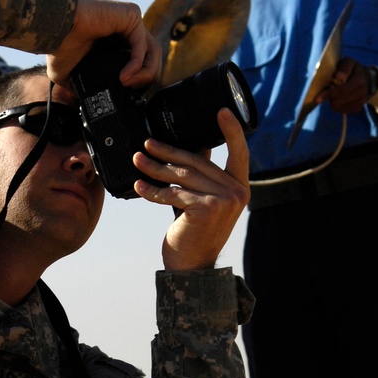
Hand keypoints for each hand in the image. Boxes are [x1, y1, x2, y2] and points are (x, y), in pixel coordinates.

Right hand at [47, 0, 161, 88]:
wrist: (54, 30)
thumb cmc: (58, 46)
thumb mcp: (68, 73)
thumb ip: (77, 85)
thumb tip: (80, 98)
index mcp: (116, 41)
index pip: (142, 62)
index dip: (140, 81)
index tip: (128, 94)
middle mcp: (127, 29)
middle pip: (152, 57)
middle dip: (146, 79)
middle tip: (131, 91)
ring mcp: (131, 20)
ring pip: (152, 51)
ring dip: (144, 74)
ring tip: (128, 85)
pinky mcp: (131, 15)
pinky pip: (142, 44)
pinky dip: (137, 64)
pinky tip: (125, 77)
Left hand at [132, 109, 249, 271]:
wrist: (193, 267)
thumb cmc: (195, 234)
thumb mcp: (205, 203)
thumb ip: (203, 179)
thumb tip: (192, 150)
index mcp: (240, 187)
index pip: (239, 153)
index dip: (232, 131)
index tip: (222, 110)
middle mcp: (237, 192)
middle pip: (198, 162)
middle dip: (169, 152)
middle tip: (147, 144)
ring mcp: (223, 200)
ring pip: (182, 176)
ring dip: (155, 168)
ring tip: (137, 160)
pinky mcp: (206, 208)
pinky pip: (173, 194)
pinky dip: (153, 190)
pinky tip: (139, 186)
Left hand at [324, 57, 370, 113]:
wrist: (367, 79)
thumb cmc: (353, 69)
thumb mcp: (349, 62)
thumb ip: (344, 67)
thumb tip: (338, 76)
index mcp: (359, 80)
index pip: (342, 90)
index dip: (329, 94)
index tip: (317, 98)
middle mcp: (362, 92)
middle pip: (339, 100)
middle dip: (329, 97)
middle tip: (325, 92)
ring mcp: (361, 101)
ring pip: (339, 107)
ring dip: (333, 101)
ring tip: (333, 93)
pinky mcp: (358, 108)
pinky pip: (342, 110)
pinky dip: (337, 106)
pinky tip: (339, 98)